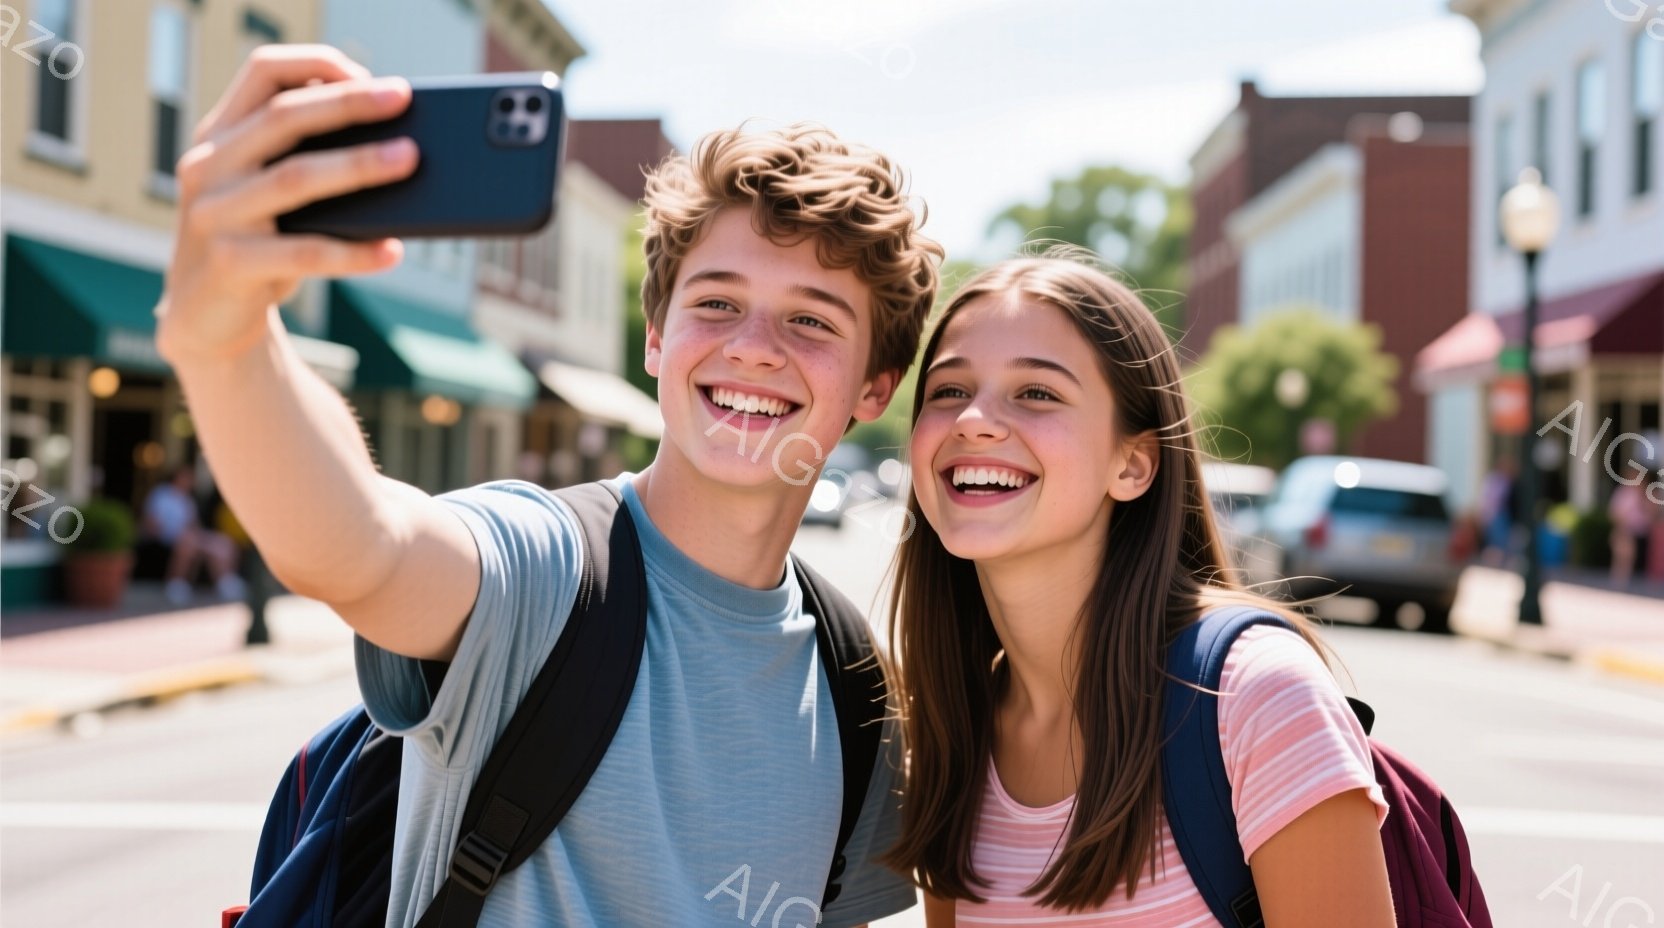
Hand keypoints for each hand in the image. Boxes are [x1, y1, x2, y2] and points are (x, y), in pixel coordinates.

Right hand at [155, 44, 417, 365]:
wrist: (207, 322)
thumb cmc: (258, 247)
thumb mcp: (270, 196)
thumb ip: (305, 161)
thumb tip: (397, 144)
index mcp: (220, 136)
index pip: (262, 73)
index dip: (316, 64)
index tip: (369, 75)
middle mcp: (209, 166)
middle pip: (283, 117)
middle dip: (348, 103)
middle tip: (403, 98)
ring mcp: (214, 215)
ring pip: (294, 178)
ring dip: (357, 166)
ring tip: (410, 160)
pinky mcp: (229, 265)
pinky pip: (304, 253)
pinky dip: (354, 252)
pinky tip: (393, 250)